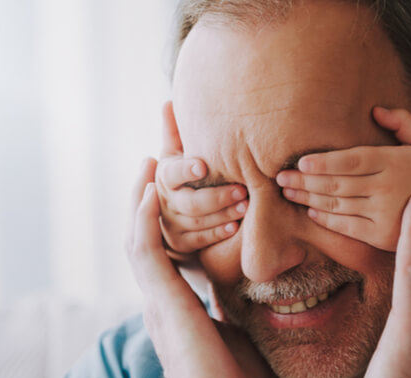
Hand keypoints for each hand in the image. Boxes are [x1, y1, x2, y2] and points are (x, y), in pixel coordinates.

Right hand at [127, 158, 275, 377]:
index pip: (167, 246)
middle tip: (155, 156)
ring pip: (138, 237)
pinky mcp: (162, 304)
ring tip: (149, 159)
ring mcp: (158, 301)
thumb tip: (256, 287)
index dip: (166, 213)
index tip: (177, 179)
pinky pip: (144, 253)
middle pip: (146, 234)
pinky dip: (143, 220)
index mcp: (178, 302)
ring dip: (142, 195)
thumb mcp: (240, 330)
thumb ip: (237, 305)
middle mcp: (161, 298)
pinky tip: (148, 191)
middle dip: (149, 194)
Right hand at [155, 101, 248, 260]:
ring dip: (223, 214)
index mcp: (164, 176)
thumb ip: (175, 131)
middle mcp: (164, 201)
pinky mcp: (181, 243)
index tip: (203, 166)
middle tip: (243, 189)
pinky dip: (218, 233)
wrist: (172, 212)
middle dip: (217, 197)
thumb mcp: (176, 154)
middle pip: (189, 202)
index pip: (173, 172)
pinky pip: (200, 240)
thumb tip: (169, 101)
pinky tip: (236, 226)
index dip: (187, 169)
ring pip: (197, 222)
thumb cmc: (183, 175)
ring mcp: (171, 224)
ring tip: (246, 206)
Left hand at [276, 107, 410, 250]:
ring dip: (308, 198)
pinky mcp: (381, 236)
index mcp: (394, 163)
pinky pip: (347, 227)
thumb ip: (403, 122)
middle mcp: (387, 189)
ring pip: (337, 205)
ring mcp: (384, 214)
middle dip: (305, 180)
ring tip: (288, 191)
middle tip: (280, 176)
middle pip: (337, 184)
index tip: (301, 161)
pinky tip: (311, 211)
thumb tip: (374, 110)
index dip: (325, 162)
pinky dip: (326, 219)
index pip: (353, 161)